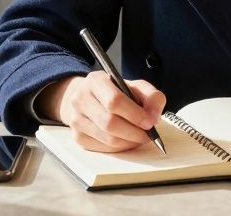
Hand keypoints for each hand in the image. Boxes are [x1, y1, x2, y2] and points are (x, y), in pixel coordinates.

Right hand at [38, 71, 165, 152]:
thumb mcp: (135, 86)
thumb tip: (154, 117)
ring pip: (107, 139)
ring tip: (140, 137)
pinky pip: (103, 148)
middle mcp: (80, 99)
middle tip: (148, 134)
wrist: (89, 98)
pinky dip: (120, 148)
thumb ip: (151, 96)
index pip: (114, 100)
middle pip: (110, 123)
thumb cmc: (115, 92)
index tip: (150, 122)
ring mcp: (76, 119)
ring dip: (129, 142)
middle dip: (134, 132)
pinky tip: (127, 140)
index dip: (134, 114)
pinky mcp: (78, 137)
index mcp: (95, 81)